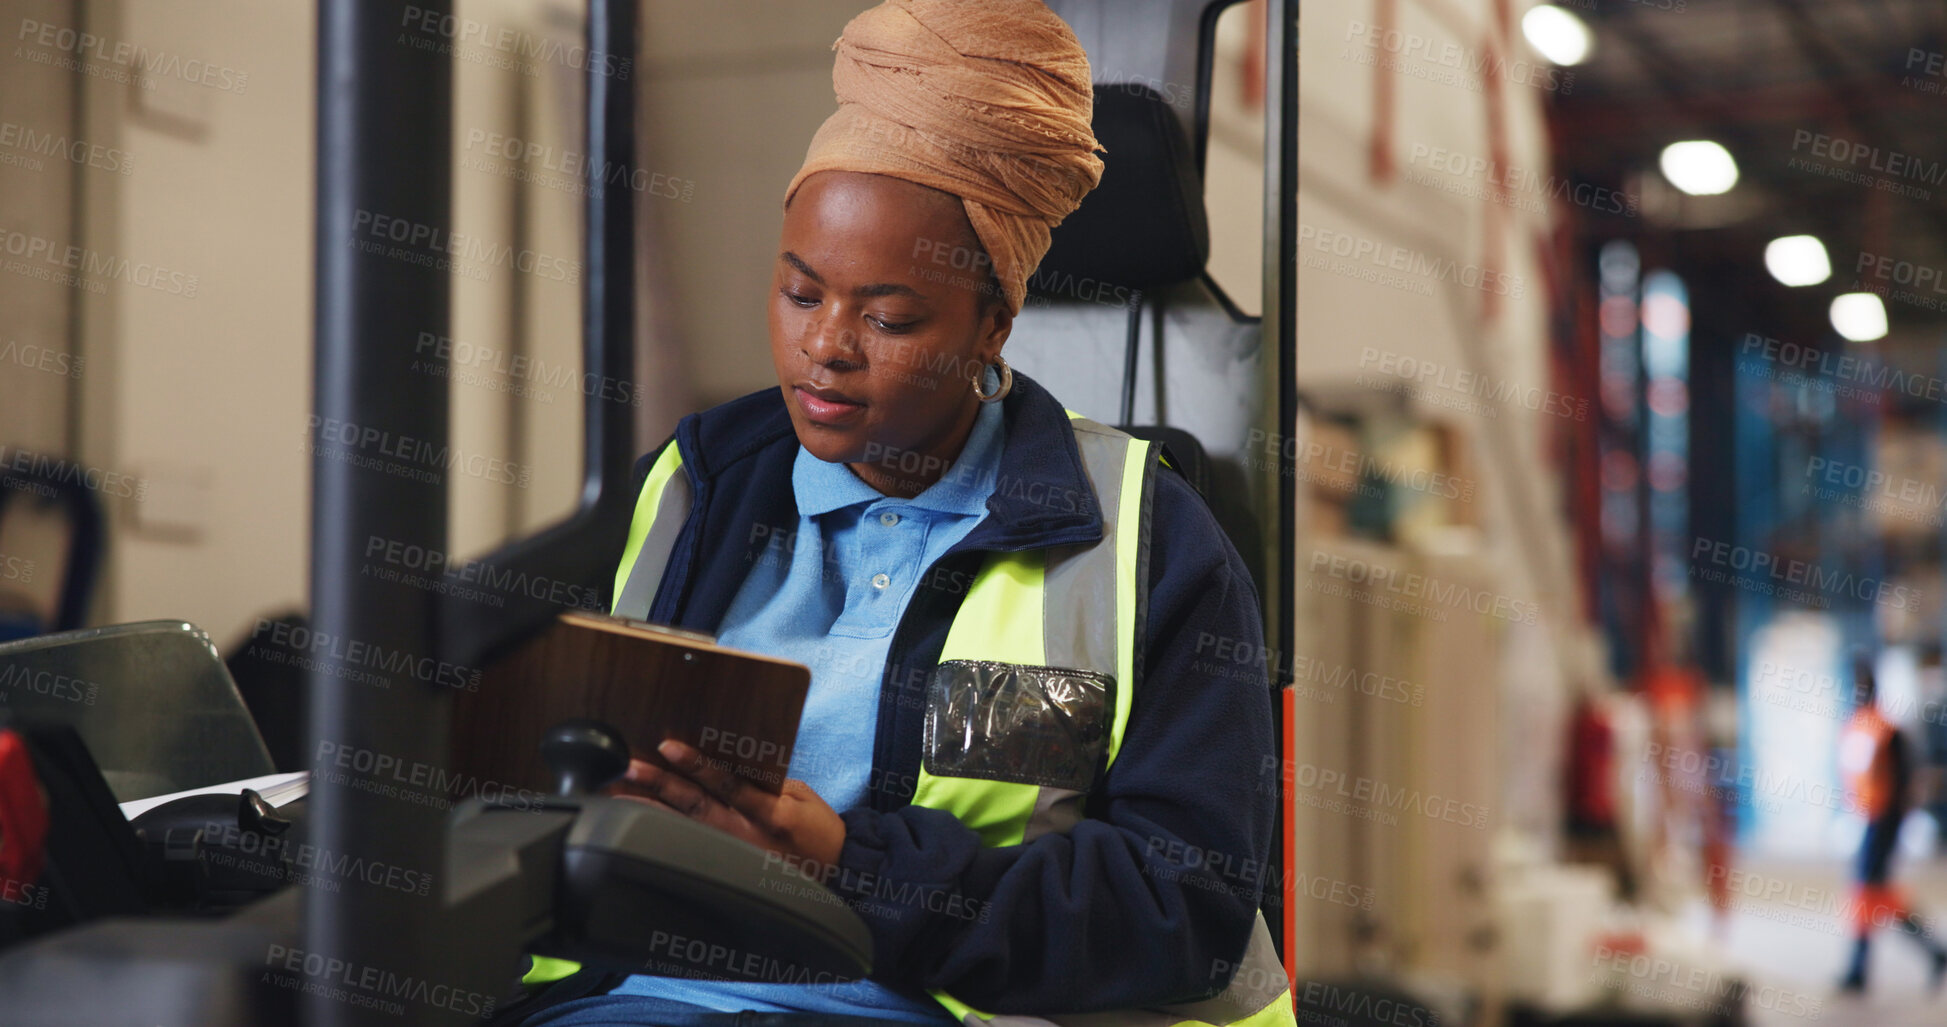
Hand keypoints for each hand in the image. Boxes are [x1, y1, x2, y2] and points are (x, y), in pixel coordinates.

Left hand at [608, 739, 845, 870]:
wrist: (836, 871)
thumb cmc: (816, 826)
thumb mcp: (799, 794)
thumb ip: (761, 780)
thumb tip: (722, 761)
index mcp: (771, 813)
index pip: (727, 784)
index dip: (697, 765)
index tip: (668, 747)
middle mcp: (747, 836)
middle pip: (695, 806)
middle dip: (658, 785)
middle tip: (628, 768)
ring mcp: (733, 855)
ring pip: (683, 828)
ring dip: (649, 808)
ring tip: (619, 793)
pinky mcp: (727, 867)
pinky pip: (689, 845)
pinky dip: (663, 830)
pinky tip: (640, 819)